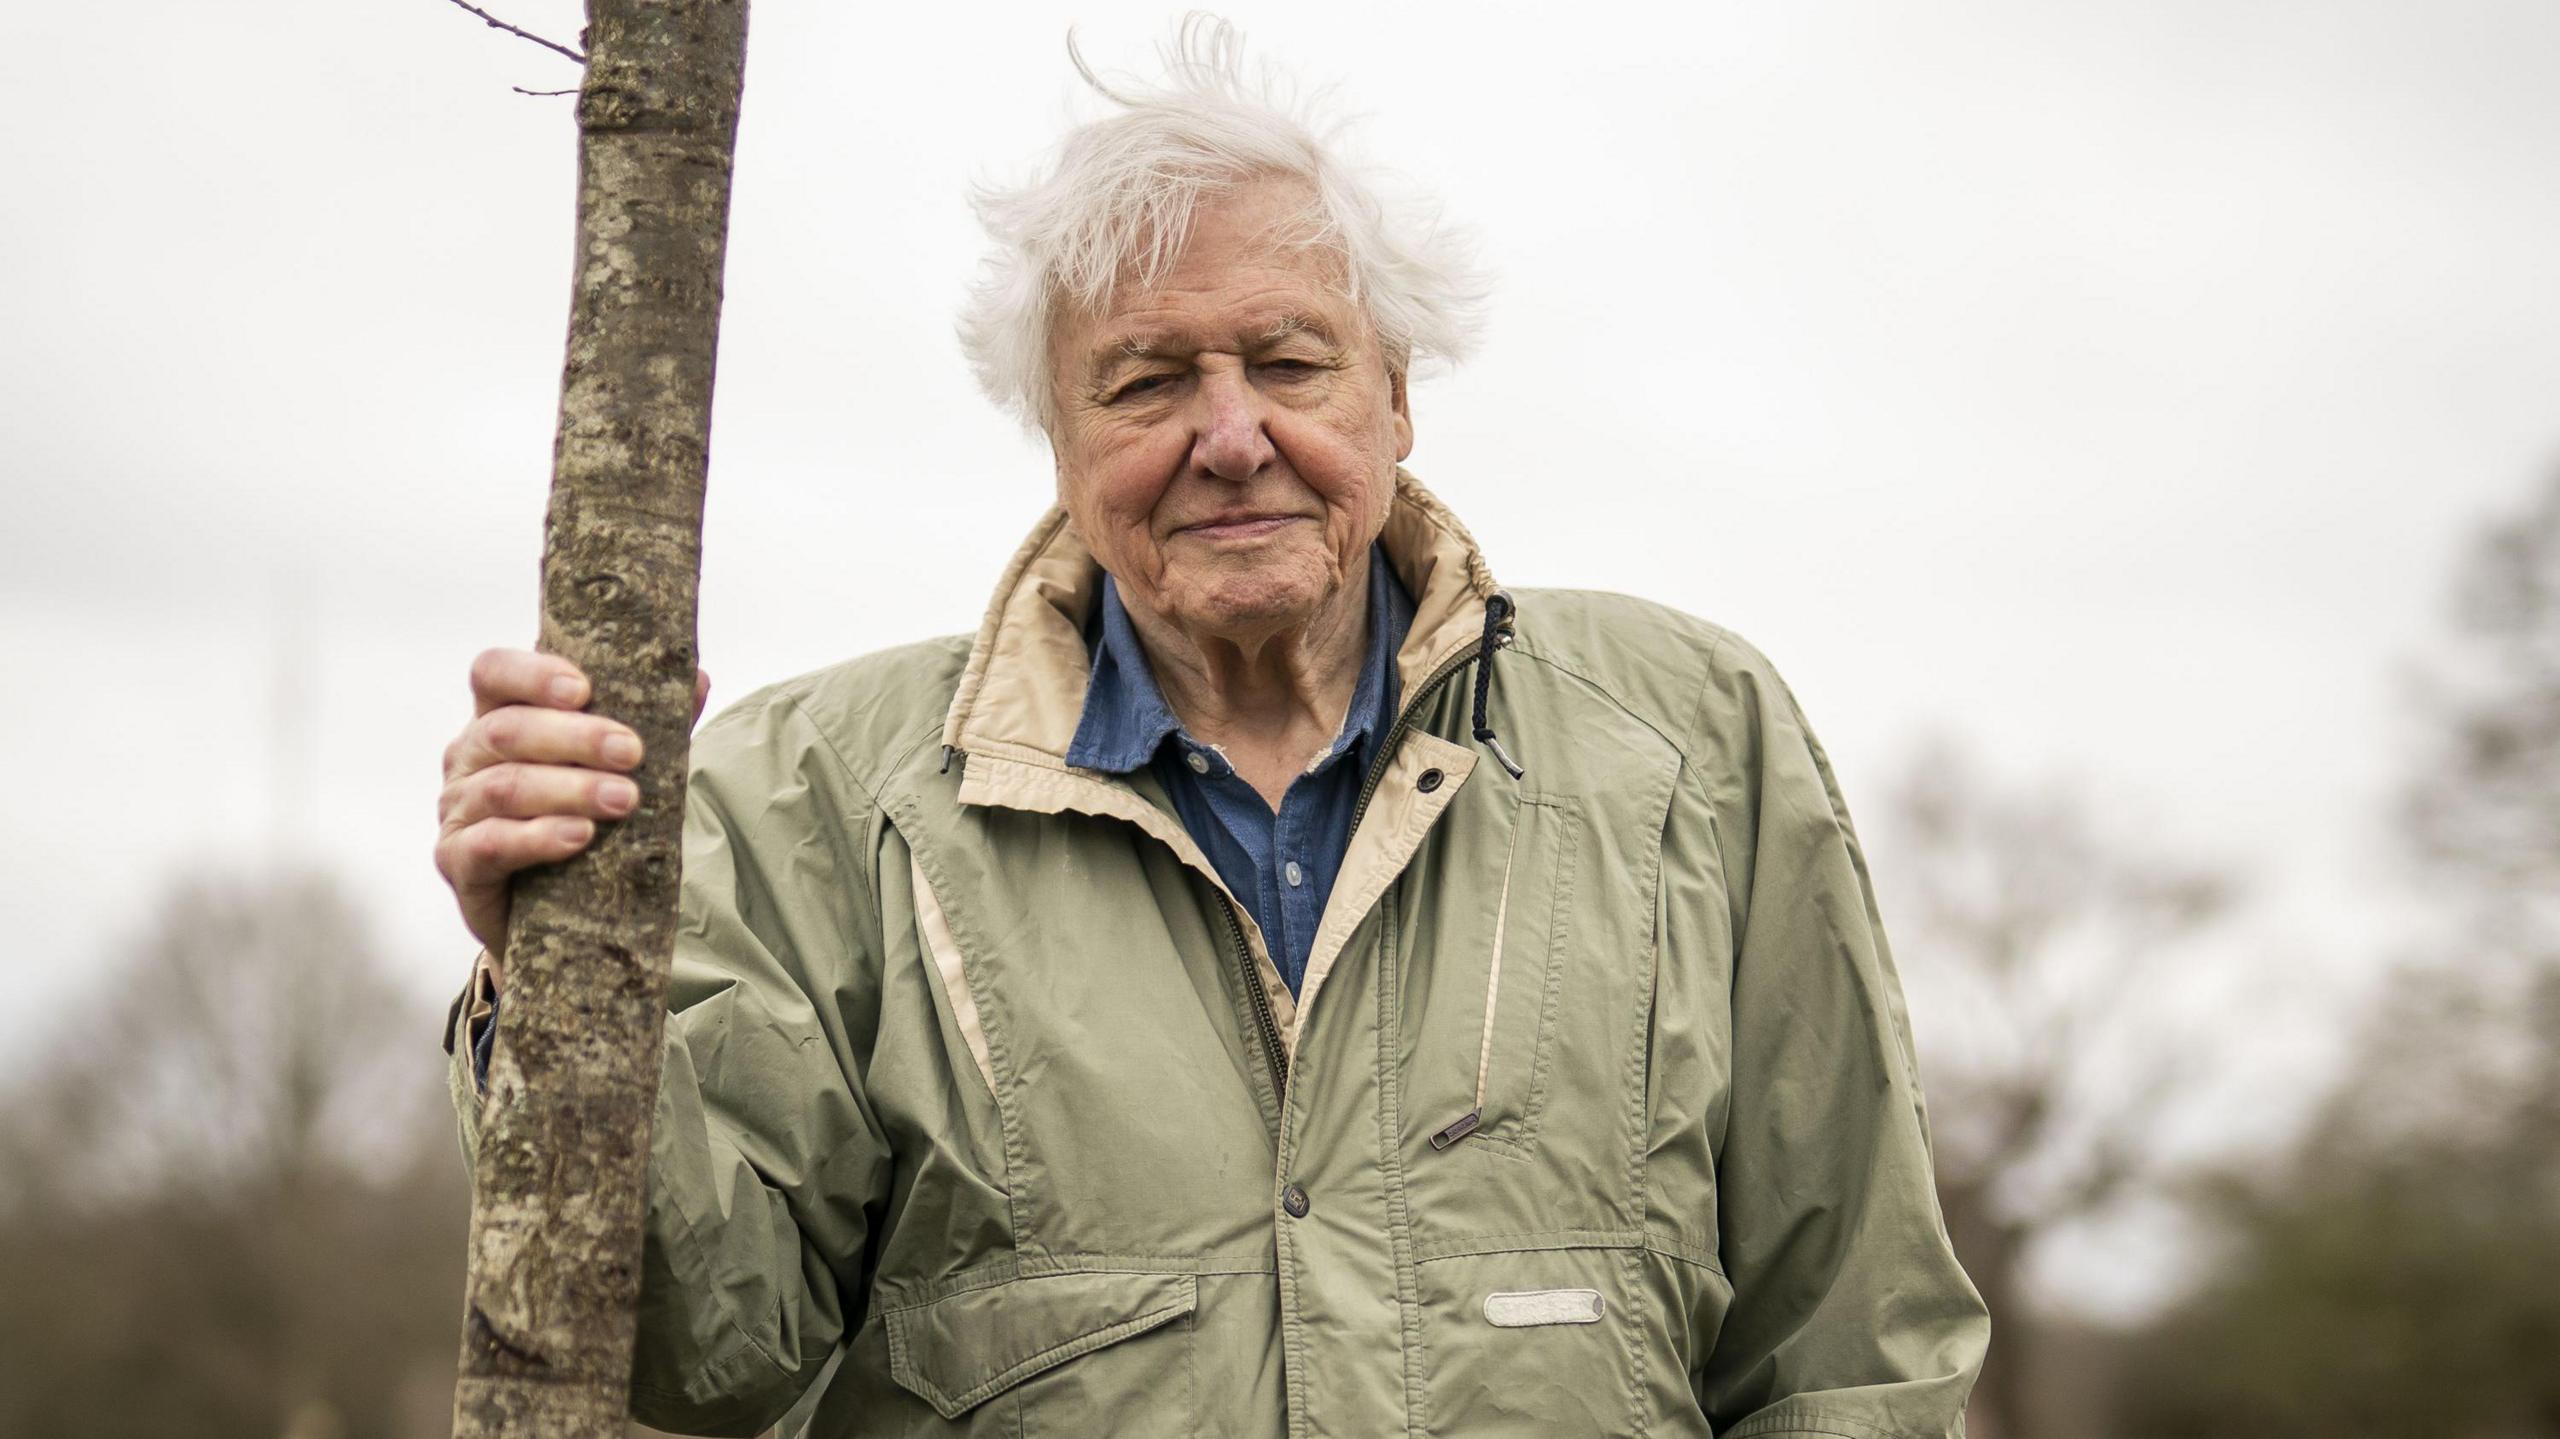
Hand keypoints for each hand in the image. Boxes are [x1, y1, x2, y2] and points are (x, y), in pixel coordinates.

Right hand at [435, 648, 710, 966]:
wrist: (551, 909)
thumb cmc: (581, 816)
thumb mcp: (613, 767)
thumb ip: (650, 724)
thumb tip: (698, 681)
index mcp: (499, 716)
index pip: (494, 673)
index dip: (532, 674)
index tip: (583, 689)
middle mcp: (468, 756)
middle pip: (507, 730)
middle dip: (574, 738)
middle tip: (631, 752)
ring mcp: (457, 809)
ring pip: (504, 787)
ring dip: (568, 789)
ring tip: (623, 799)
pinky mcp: (457, 861)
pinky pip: (491, 843)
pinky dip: (537, 838)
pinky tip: (578, 837)